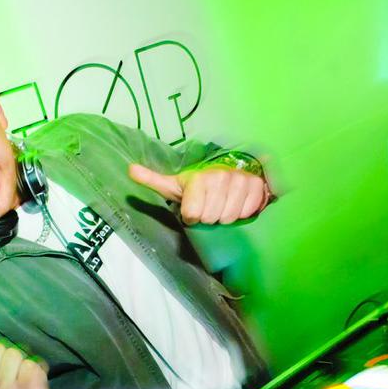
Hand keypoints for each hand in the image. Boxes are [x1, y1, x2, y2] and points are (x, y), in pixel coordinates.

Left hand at [128, 162, 269, 224]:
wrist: (231, 172)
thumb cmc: (199, 185)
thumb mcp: (174, 184)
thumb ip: (153, 179)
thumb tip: (130, 169)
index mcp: (198, 178)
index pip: (193, 215)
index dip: (192, 217)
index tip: (192, 210)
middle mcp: (220, 176)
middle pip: (211, 218)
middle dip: (208, 218)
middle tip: (209, 207)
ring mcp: (240, 180)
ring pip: (229, 217)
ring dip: (224, 217)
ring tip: (222, 206)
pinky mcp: (257, 186)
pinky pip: (247, 213)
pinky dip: (242, 213)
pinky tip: (237, 204)